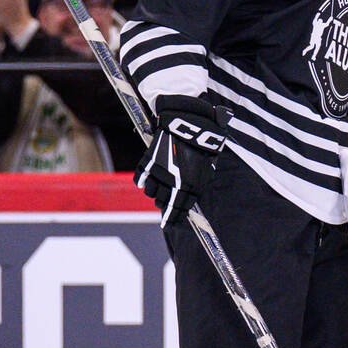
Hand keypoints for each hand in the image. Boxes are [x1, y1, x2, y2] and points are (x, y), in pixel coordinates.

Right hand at [137, 96, 229, 227]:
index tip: (168, 224)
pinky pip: (140, 177)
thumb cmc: (203, 146)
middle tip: (164, 202)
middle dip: (163, 203)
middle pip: (162, 201)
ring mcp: (159, 172)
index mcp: (189, 187)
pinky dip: (141, 181)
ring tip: (157, 189)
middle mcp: (172, 183)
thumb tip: (189, 197)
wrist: (190, 123)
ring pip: (150, 192)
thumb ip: (198, 185)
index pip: (178, 209)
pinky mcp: (149, 160)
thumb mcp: (206, 169)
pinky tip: (143, 182)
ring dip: (153, 192)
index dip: (172, 218)